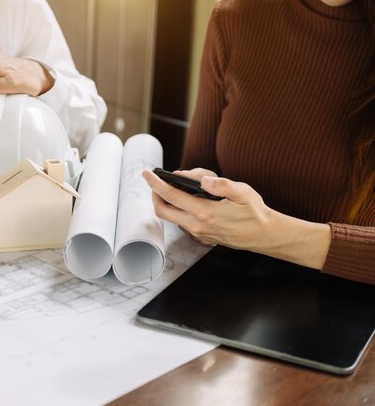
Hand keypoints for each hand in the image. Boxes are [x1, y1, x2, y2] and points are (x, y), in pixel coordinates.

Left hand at [142, 168, 272, 249]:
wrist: (265, 235)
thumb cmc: (255, 213)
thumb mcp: (242, 193)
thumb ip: (221, 185)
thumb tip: (203, 180)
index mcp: (205, 212)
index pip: (171, 196)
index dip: (156, 183)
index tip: (147, 173)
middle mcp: (197, 225)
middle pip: (162, 210)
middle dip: (154, 194)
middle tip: (156, 181)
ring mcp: (198, 233)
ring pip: (171, 217)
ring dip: (167, 202)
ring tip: (175, 187)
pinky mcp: (201, 237)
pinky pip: (181, 223)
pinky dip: (177, 210)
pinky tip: (187, 200)